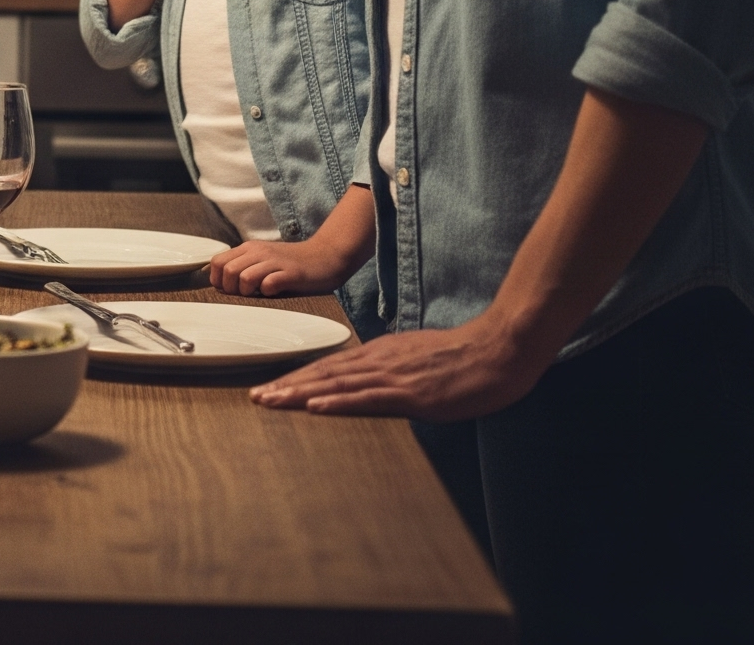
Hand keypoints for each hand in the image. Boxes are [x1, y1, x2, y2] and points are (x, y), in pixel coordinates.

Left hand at [210, 235, 349, 297]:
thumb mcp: (264, 260)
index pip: (217, 262)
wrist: (326, 256)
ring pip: (244, 277)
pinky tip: (275, 292)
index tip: (230, 289)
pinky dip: (268, 291)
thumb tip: (219, 284)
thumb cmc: (292, 263)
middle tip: (245, 294)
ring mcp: (276, 262)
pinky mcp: (292, 273)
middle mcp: (260, 252)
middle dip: (230, 288)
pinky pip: (269, 283)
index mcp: (250, 248)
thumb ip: (244, 266)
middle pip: (227, 271)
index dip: (218, 279)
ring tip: (260, 294)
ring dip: (247, 292)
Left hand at [249, 314, 550, 421]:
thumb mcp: (419, 361)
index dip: (299, 379)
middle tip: (256, 397)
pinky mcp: (410, 391)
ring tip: (271, 400)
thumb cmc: (463, 357)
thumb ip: (393, 371)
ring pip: (336, 384)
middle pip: (324, 375)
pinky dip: (338, 401)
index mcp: (380, 355)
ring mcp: (393, 376)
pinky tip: (315, 405)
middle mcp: (379, 361)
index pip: (331, 369)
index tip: (272, 388)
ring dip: (301, 393)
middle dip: (288, 386)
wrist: (497, 349)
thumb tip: (374, 385)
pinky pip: (367, 397)